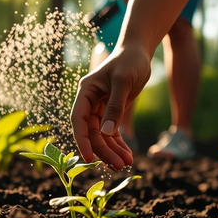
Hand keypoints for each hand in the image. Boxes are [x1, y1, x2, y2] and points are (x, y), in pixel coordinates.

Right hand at [71, 43, 151, 169]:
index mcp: (86, 91)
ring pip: (101, 136)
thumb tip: (106, 133)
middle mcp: (89, 101)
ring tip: (127, 163)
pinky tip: (128, 155)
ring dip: (112, 151)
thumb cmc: (130, 61)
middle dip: (104, 150)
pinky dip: (119, 145)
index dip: (82, 140)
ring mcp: (100, 108)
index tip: (89, 158)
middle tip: (119, 165)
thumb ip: (115, 107)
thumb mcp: (123, 82)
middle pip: (91, 132)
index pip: (78, 119)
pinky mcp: (111, 112)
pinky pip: (112, 133)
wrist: (139, 52)